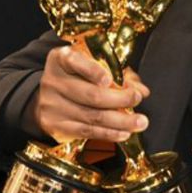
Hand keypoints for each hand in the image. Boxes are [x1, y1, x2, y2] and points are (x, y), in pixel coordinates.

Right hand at [34, 45, 150, 141]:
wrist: (49, 99)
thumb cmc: (78, 78)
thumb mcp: (94, 67)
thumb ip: (118, 75)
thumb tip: (141, 90)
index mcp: (61, 59)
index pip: (74, 61)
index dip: (92, 71)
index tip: (108, 80)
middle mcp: (53, 81)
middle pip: (90, 94)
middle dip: (119, 99)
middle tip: (136, 99)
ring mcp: (52, 105)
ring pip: (92, 116)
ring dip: (120, 121)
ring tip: (140, 122)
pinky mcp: (55, 125)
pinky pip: (86, 131)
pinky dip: (109, 133)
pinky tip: (124, 133)